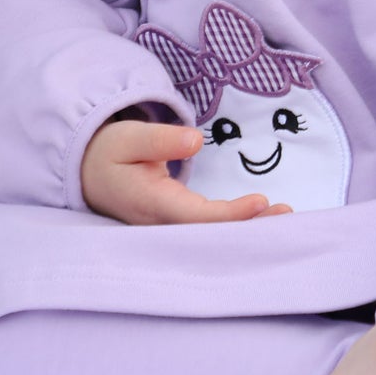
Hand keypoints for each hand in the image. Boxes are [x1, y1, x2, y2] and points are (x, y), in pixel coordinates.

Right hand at [81, 118, 292, 224]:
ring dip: (246, 229)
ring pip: (209, 236)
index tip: (260, 202)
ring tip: (284, 216)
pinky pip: (206, 231)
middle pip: (208, 235)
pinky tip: (260, 218)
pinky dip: (235, 226)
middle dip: (248, 228)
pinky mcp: (174, 225)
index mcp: (149, 204)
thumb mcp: (128, 138)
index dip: (229, 215)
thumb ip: (159, 140)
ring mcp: (167, 228)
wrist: (88, 173)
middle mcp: (160, 224)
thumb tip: (195, 142)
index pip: (194, 216)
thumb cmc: (110, 152)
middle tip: (287, 216)